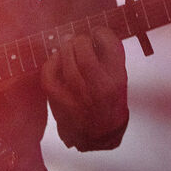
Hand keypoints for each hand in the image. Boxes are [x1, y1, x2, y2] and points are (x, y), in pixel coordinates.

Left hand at [41, 26, 127, 149]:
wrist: (99, 137)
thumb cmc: (111, 105)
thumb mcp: (121, 82)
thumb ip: (111, 59)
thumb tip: (95, 34)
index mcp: (117, 81)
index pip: (110, 45)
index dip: (101, 33)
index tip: (98, 33)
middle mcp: (98, 87)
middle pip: (84, 50)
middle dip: (81, 39)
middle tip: (82, 40)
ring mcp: (77, 95)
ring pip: (67, 60)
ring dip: (66, 47)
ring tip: (69, 44)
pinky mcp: (59, 101)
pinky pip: (49, 75)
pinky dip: (51, 62)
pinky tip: (57, 59)